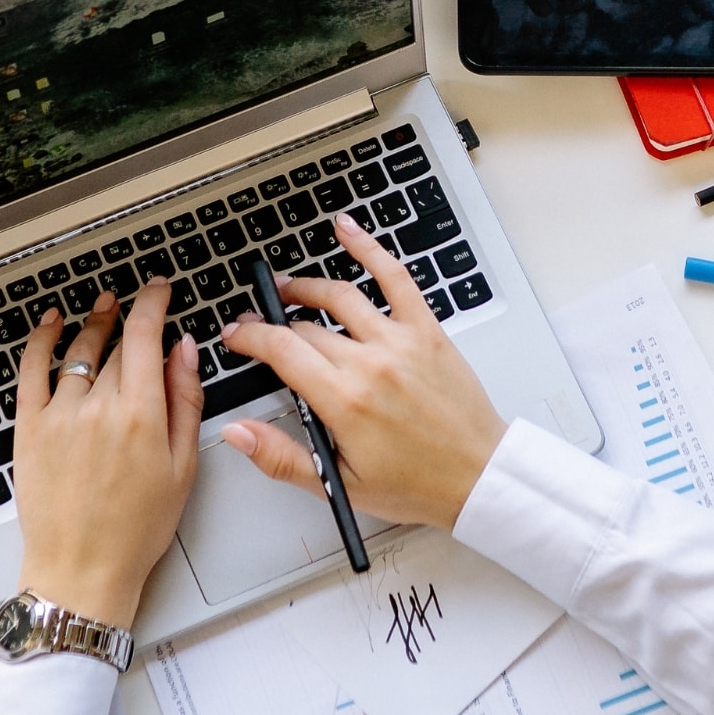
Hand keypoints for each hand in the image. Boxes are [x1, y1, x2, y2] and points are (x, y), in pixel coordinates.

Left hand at [12, 282, 201, 625]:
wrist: (81, 569)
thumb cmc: (135, 530)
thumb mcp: (182, 468)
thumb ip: (186, 402)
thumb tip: (186, 352)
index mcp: (142, 416)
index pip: (146, 336)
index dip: (154, 303)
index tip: (159, 289)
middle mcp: (98, 408)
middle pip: (118, 346)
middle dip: (131, 323)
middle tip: (138, 311)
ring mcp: (59, 415)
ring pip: (79, 351)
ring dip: (93, 325)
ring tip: (102, 310)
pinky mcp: (30, 428)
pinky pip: (32, 370)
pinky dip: (41, 340)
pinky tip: (51, 324)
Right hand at [218, 215, 507, 529]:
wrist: (477, 475)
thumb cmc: (416, 484)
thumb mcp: (339, 484)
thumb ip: (281, 456)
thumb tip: (237, 432)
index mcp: (344, 401)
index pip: (280, 350)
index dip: (250, 337)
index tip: (236, 336)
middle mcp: (370, 363)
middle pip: (305, 327)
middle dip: (272, 322)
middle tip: (257, 324)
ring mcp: (400, 341)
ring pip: (340, 296)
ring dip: (306, 287)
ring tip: (287, 288)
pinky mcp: (426, 330)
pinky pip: (395, 278)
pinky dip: (369, 249)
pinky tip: (347, 230)